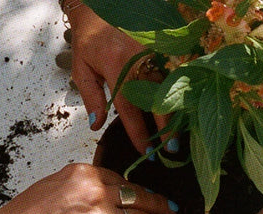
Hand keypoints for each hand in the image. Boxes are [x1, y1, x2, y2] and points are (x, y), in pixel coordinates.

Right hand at [0, 163, 172, 213]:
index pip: (121, 180)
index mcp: (83, 174)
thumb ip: (81, 187)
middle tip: (170, 209)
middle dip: (158, 205)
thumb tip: (101, 195)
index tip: (148, 195)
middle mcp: (95, 192)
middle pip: (137, 197)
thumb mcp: (54, 185)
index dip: (139, 190)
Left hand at [66, 3, 167, 152]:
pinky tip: (180, 113)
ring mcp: (153, 52)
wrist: (101, 8)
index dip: (138, 132)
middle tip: (170, 150)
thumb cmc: (90, 39)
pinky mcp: (162, 49)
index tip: (144, 151)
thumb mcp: (82, 68)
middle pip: (156, 99)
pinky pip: (172, 77)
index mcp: (115, 64)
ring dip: (174, 114)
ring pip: (169, 89)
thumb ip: (91, 97)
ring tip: (179, 136)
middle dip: (165, 127)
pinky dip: (177, 97)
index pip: (128, 106)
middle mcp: (138, 58)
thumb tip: (97, 124)